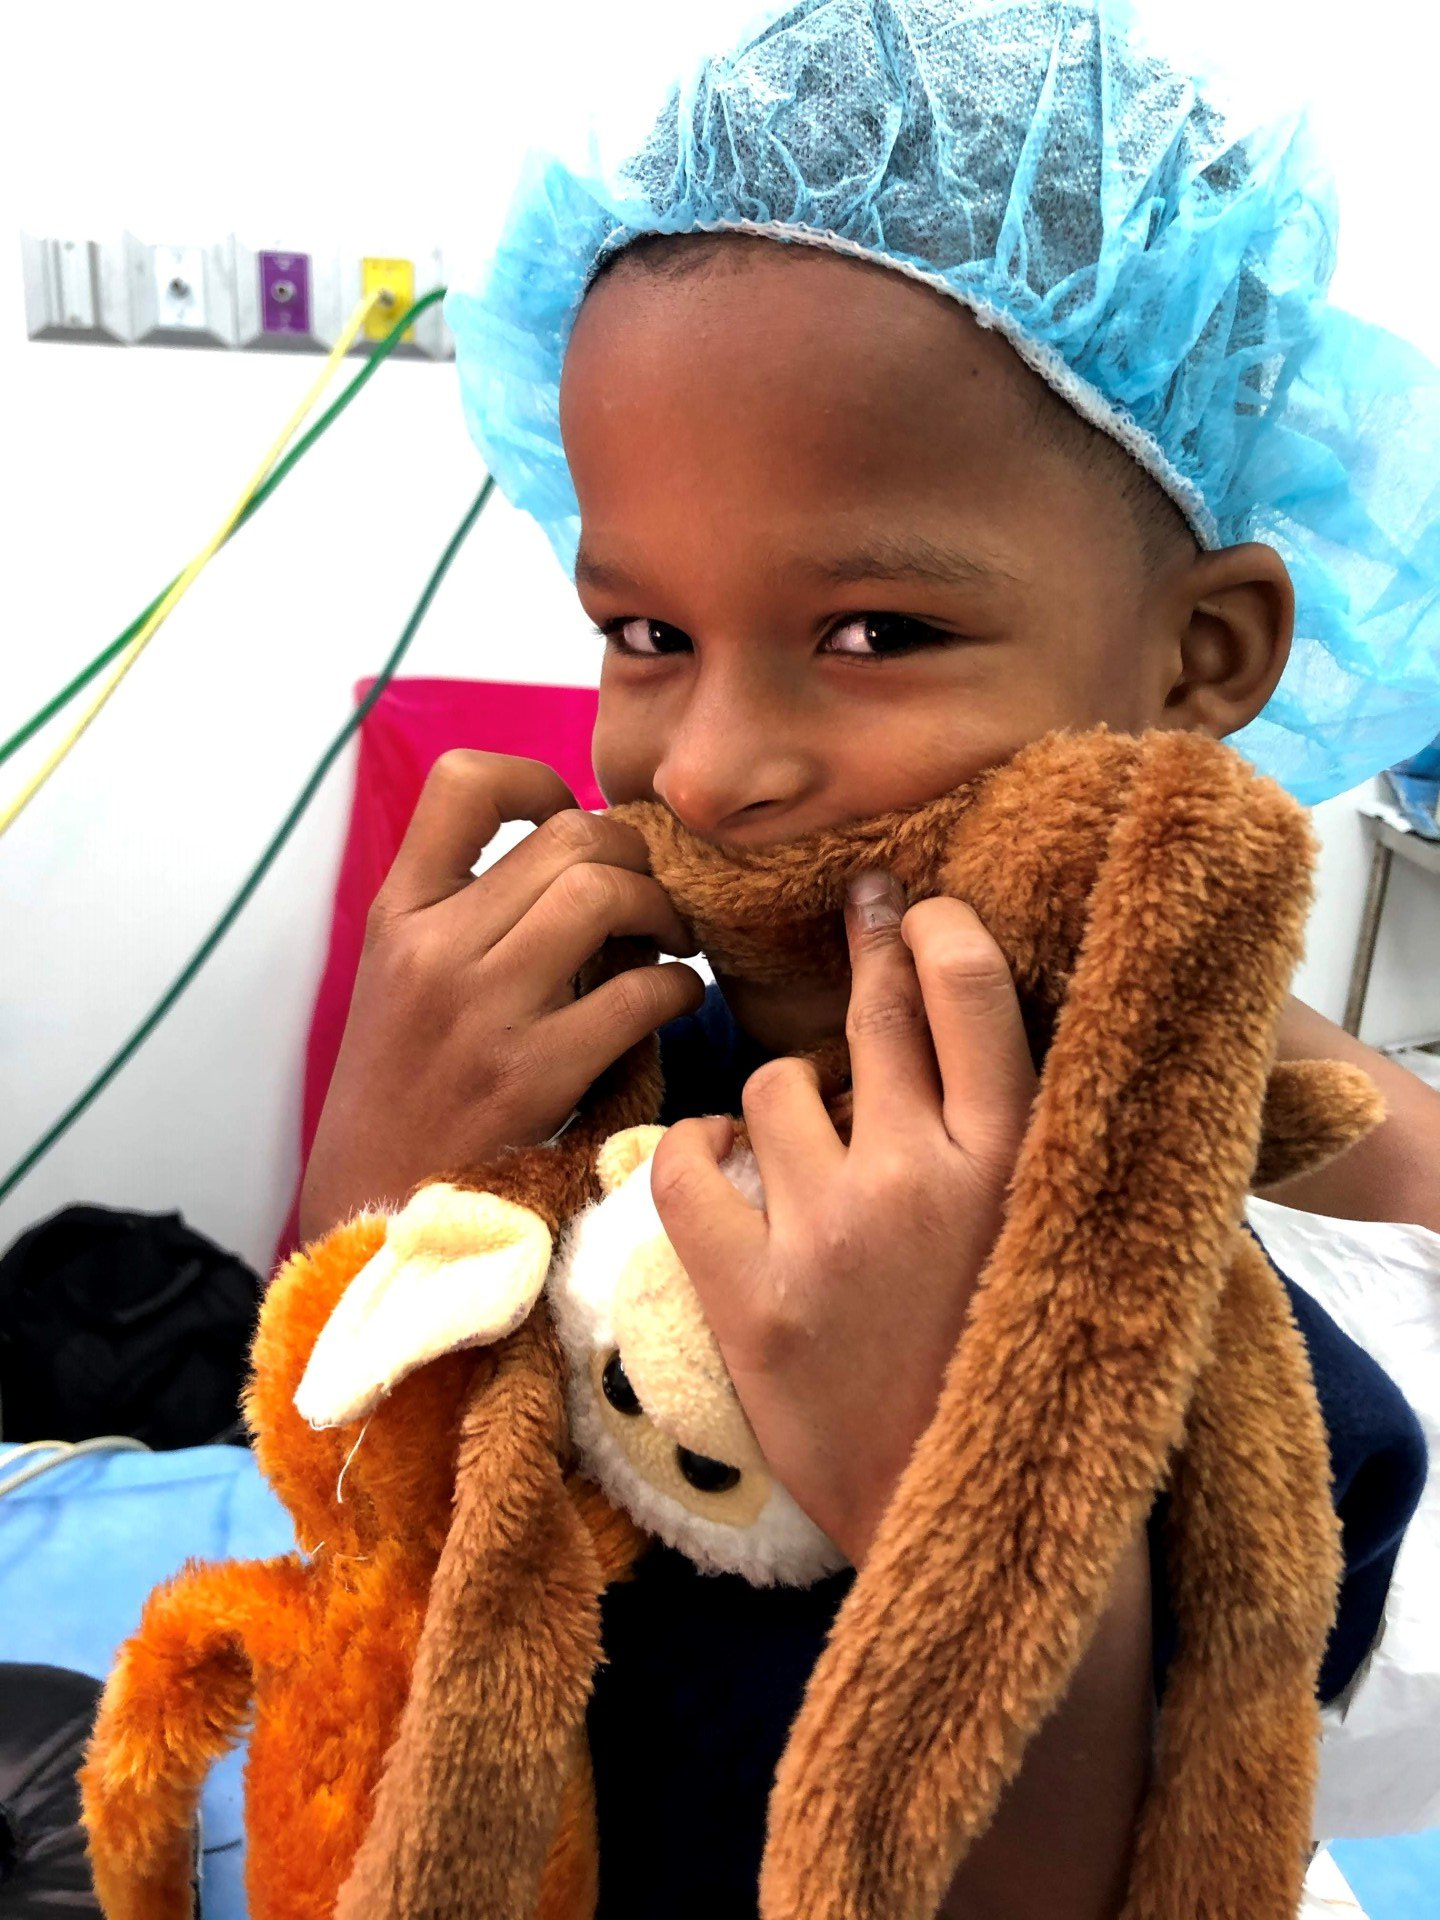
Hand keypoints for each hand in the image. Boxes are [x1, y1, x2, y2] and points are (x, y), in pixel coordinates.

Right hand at [298, 751, 705, 1241]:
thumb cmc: (407, 1088)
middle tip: (651, 894)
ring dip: (663, 911)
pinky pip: (639, 994)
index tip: (568, 815)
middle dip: (635, 855)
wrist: (370, 1208)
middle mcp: (433, 949)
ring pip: (606, 894)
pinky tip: (672, 1001)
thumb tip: (589, 854)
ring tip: (668, 942)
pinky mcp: (533, 1077)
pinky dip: (678, 988)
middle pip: (569, 836)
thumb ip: (471, 912)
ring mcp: (482, 1012)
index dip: (536, 777)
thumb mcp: (402, 980)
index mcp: (397, 913)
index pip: (461, 783)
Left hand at [650, 870, 1037, 1565]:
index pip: (972, 989)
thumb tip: (1001, 1028)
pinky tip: (718, 1162)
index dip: (938, 929)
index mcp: (1018, 1164)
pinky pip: (683, 1167)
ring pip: (773, 1085)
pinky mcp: (749, 1298)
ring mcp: (827, 1235)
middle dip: (870, 949)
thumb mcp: (1077, 1244)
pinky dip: (696, 1150)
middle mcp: (920, 1178)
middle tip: (865, 913)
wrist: (970, 1518)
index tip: (920, 914)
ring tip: (805, 1150)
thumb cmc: (1032, 1373)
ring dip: (787, 1101)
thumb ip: (1038, 1143)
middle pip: (874, 1012)